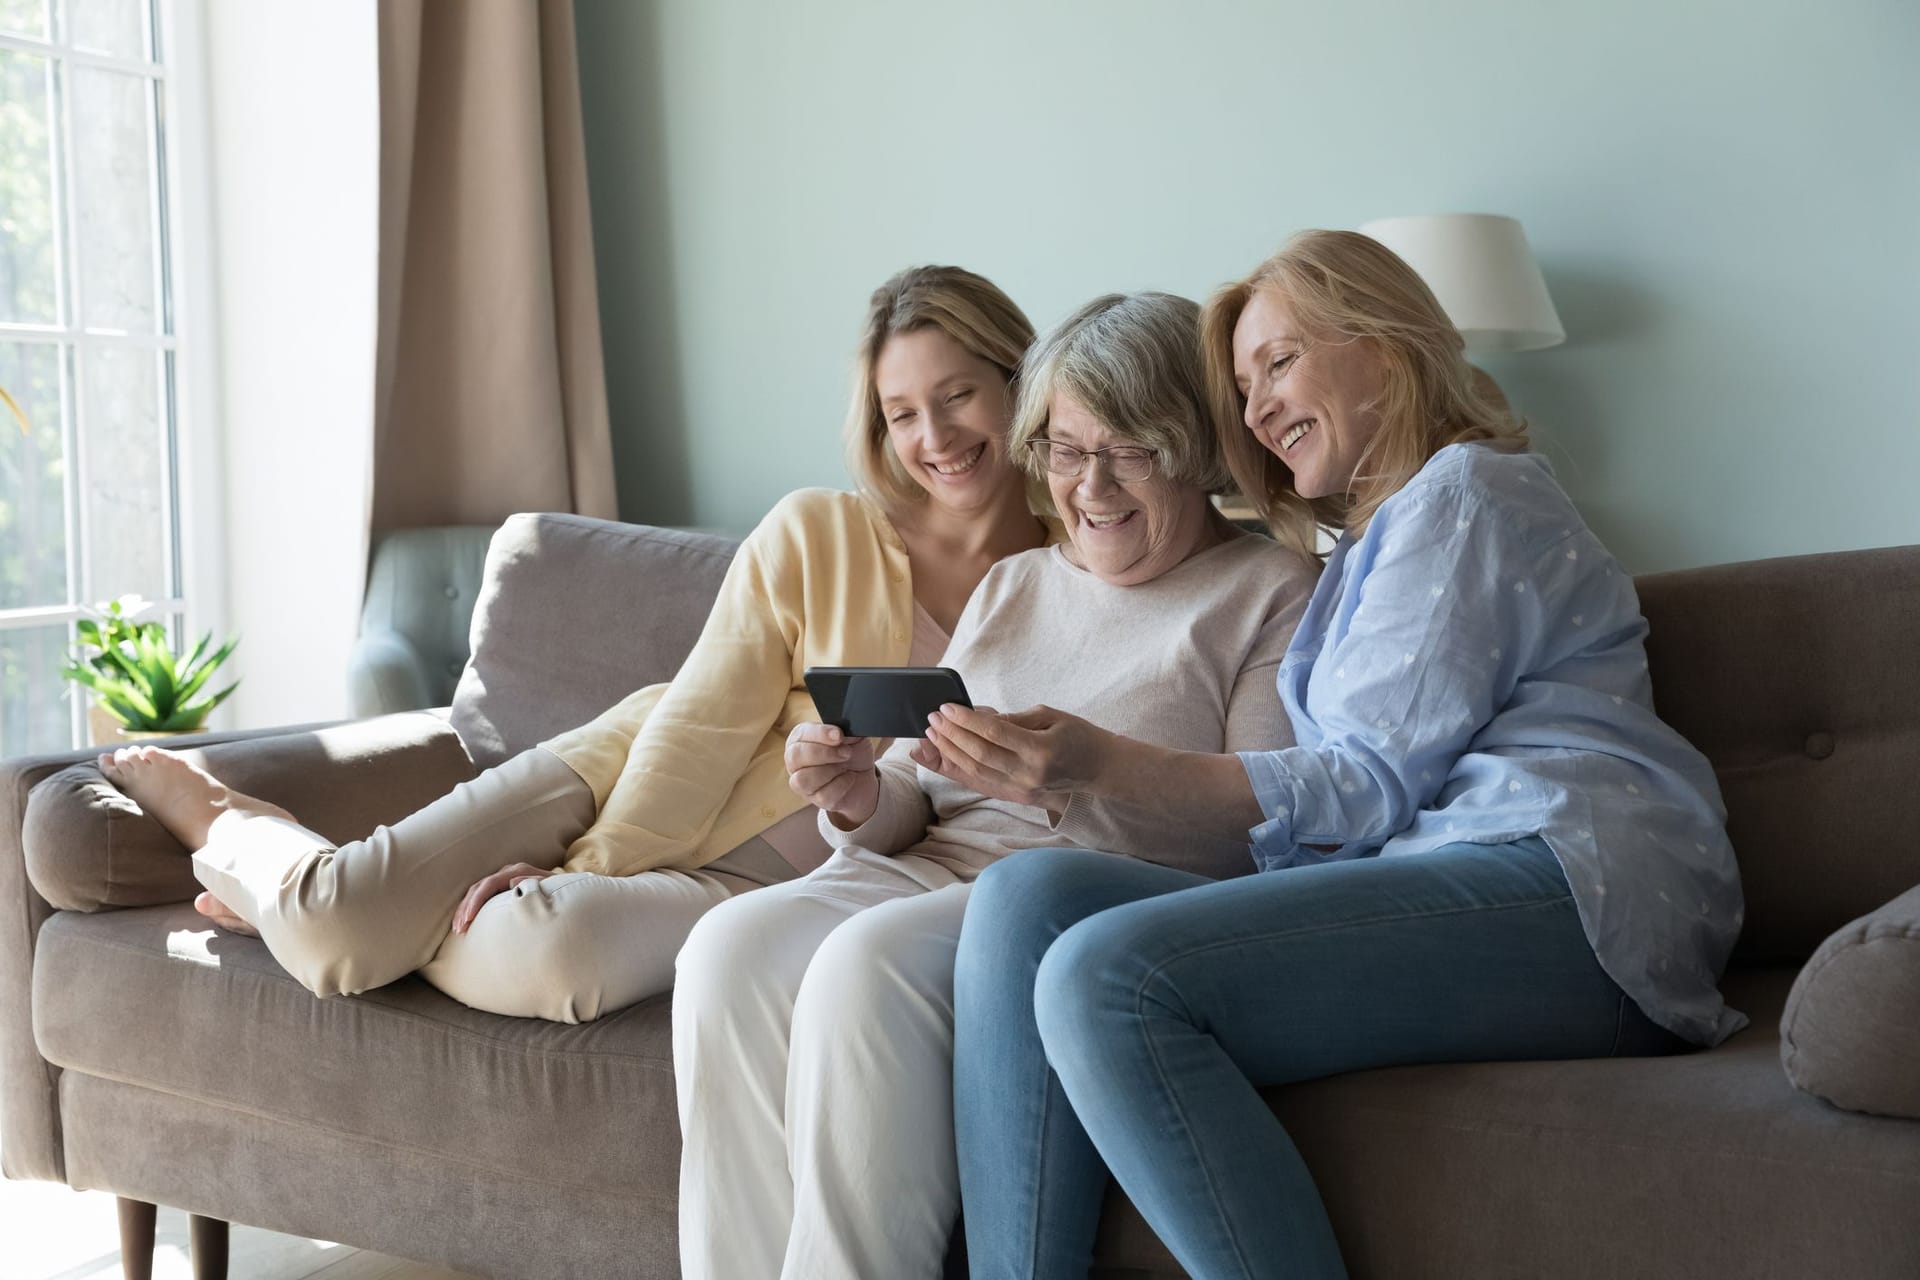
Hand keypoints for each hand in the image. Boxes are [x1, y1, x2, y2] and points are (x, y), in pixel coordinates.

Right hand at [452, 861, 554, 934]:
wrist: (566, 889)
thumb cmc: (560, 892)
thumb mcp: (551, 888)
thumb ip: (535, 884)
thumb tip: (514, 882)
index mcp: (518, 871)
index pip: (489, 884)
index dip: (477, 901)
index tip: (469, 918)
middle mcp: (508, 872)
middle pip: (478, 887)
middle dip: (466, 908)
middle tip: (460, 928)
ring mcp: (504, 878)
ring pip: (476, 891)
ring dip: (465, 909)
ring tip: (458, 929)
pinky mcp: (502, 887)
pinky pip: (480, 895)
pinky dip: (470, 908)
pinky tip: (464, 922)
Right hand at [785, 721, 877, 828]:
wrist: (863, 777)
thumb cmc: (852, 752)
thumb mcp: (854, 736)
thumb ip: (846, 730)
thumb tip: (840, 732)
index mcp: (801, 739)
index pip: (800, 734)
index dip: (819, 734)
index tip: (838, 735)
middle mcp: (795, 761)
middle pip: (794, 756)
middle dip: (824, 753)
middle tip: (846, 753)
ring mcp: (802, 783)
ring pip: (802, 779)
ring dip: (829, 771)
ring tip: (845, 766)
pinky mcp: (815, 800)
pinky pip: (822, 795)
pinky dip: (841, 784)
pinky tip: (849, 778)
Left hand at [913, 703, 1113, 811]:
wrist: (1099, 769)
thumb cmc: (1078, 736)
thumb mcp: (1050, 716)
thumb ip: (1013, 718)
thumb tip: (977, 717)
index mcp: (1040, 750)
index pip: (994, 733)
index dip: (966, 720)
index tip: (947, 707)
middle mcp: (1029, 773)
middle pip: (979, 754)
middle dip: (951, 735)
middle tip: (933, 718)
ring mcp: (1022, 788)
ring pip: (975, 771)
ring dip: (949, 752)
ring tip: (932, 734)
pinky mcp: (1017, 796)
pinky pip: (981, 783)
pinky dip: (958, 769)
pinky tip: (942, 756)